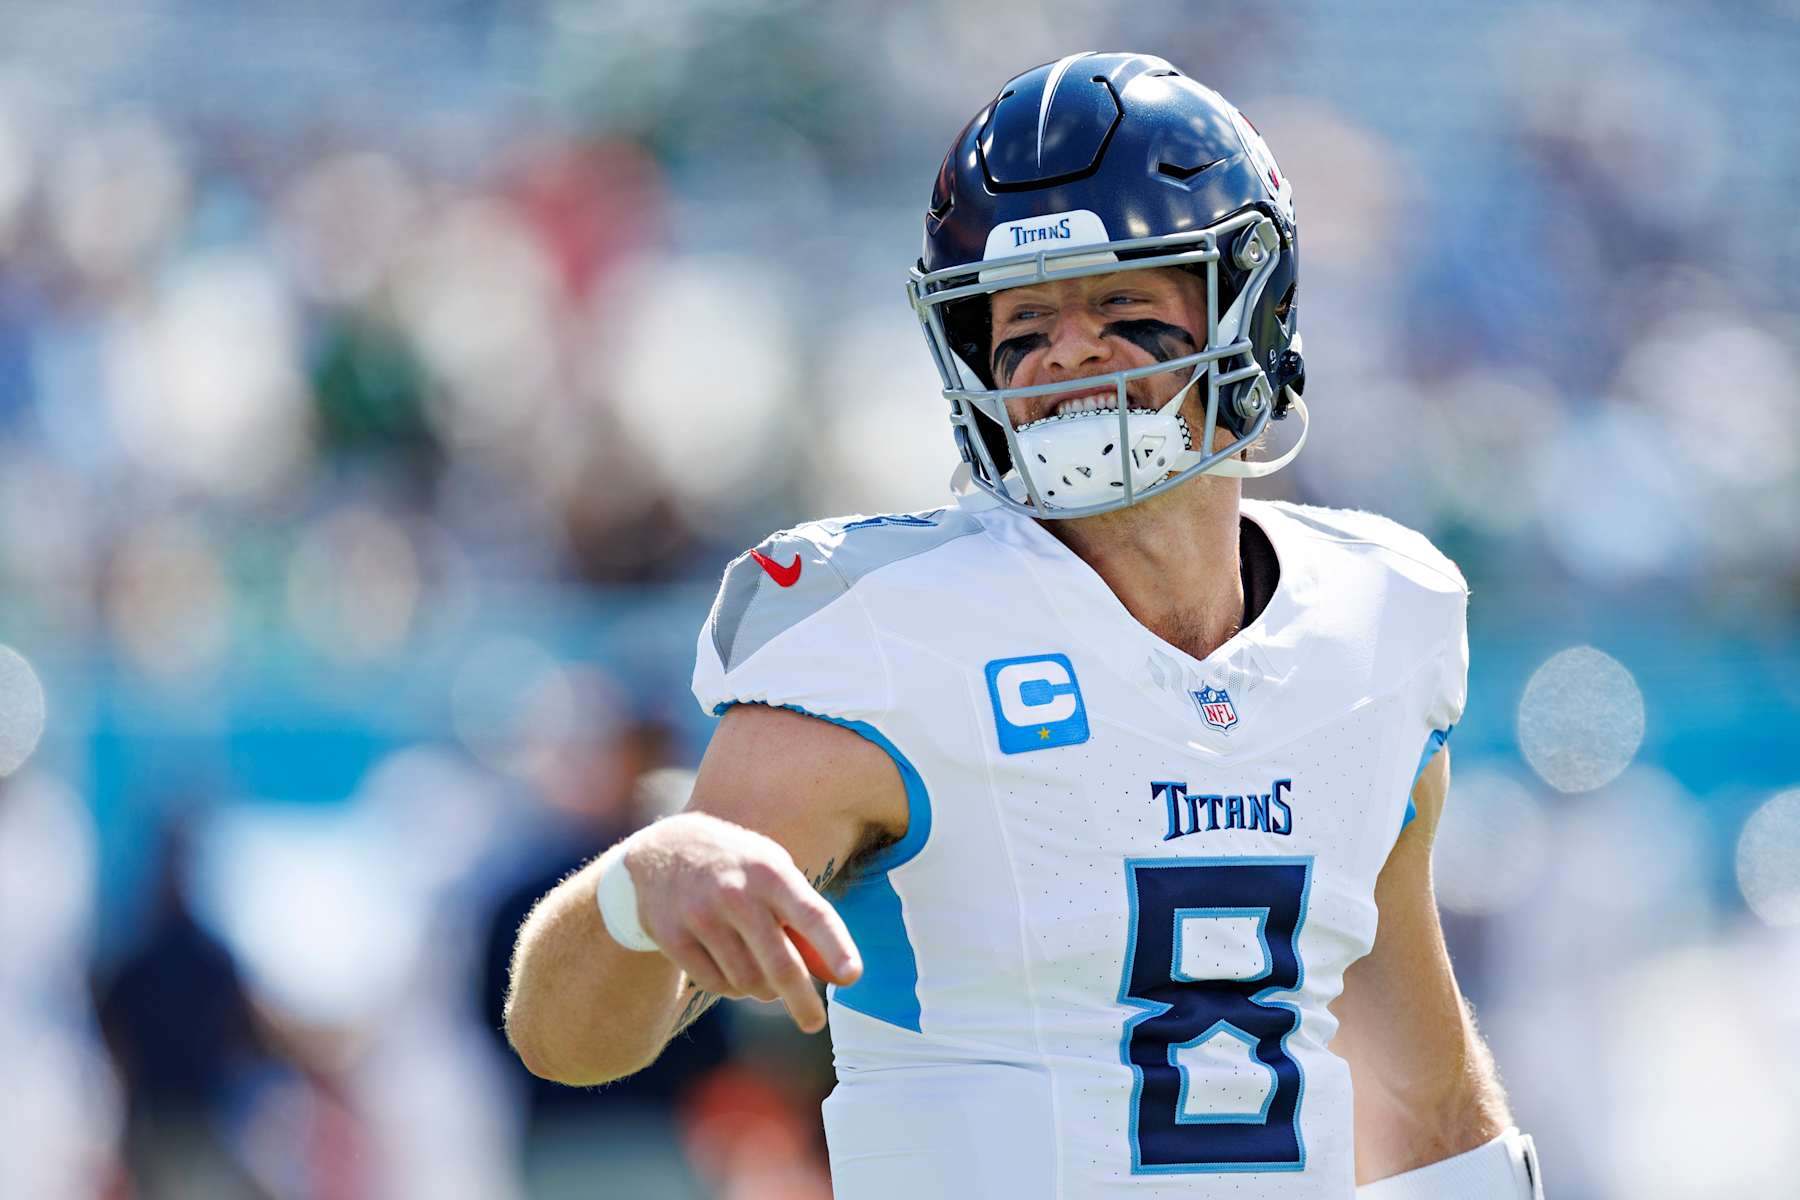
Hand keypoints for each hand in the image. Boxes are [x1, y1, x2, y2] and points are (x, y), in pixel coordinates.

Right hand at [625, 813, 862, 1032]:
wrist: (664, 849)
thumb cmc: (739, 867)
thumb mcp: (775, 875)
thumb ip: (805, 921)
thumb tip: (839, 975)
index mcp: (770, 871)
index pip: (811, 913)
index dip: (834, 946)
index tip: (853, 976)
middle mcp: (736, 893)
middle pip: (779, 964)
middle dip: (802, 1001)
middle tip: (814, 1023)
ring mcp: (700, 916)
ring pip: (748, 981)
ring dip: (764, 990)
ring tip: (765, 976)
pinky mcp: (671, 936)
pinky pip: (715, 984)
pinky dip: (733, 988)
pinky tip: (733, 969)